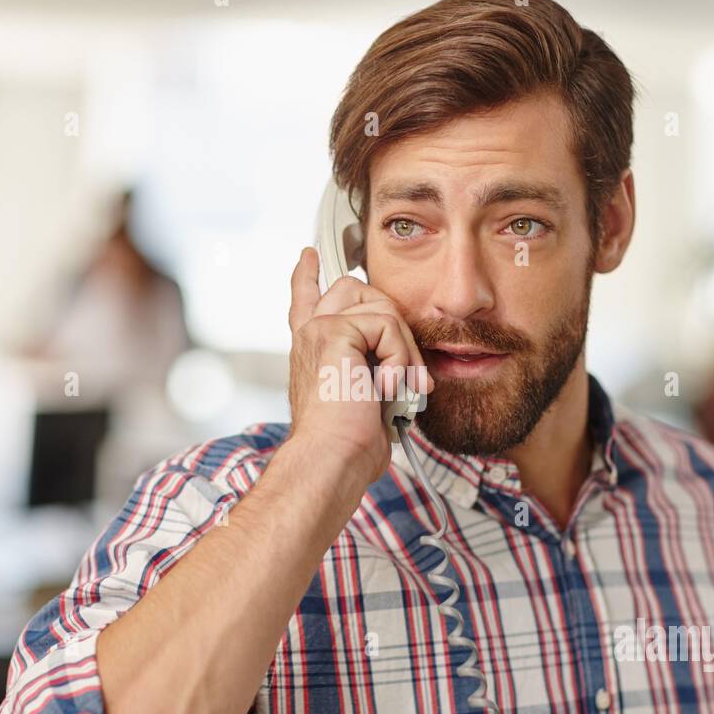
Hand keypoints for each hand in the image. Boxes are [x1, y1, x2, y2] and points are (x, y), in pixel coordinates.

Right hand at [285, 247, 432, 487]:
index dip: (307, 276)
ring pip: (381, 306)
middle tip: (406, 373)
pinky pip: (387, 324)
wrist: (333, 458)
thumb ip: (375, 371)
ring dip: (402, 349)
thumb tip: (407, 364)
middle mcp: (310, 336)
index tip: (308, 256)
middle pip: (355, 288)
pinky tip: (386, 387)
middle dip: (391, 320)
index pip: (306, 302)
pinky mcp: (334, 331)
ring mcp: (319, 329)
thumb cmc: (349, 445)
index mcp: (313, 351)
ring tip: (397, 388)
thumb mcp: (367, 400)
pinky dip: (398, 358)